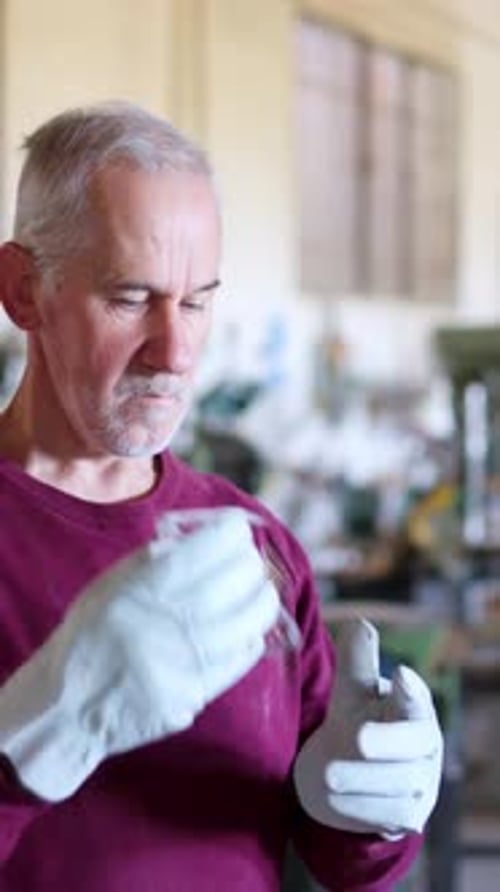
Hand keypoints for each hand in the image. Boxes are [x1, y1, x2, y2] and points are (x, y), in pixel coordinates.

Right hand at [0, 508, 278, 801]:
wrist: (67, 707)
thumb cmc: (88, 636)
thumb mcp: (110, 584)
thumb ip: (156, 558)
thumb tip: (208, 537)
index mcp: (142, 588)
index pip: (209, 547)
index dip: (232, 531)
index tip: (238, 527)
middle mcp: (166, 623)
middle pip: (237, 580)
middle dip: (250, 562)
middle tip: (249, 560)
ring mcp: (183, 663)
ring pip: (249, 621)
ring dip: (262, 599)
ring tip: (261, 591)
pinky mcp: (194, 696)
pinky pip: (240, 660)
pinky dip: (251, 637)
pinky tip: (249, 629)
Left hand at [294, 618, 442, 837]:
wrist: (347, 773)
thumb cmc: (357, 719)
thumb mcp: (352, 691)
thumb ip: (357, 660)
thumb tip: (361, 624)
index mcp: (413, 707)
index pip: (417, 698)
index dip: (412, 688)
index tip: (401, 674)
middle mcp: (425, 746)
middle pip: (413, 745)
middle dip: (386, 742)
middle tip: (357, 738)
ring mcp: (422, 782)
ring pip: (396, 785)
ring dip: (359, 779)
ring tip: (328, 774)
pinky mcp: (409, 816)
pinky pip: (385, 815)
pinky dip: (356, 807)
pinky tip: (334, 795)